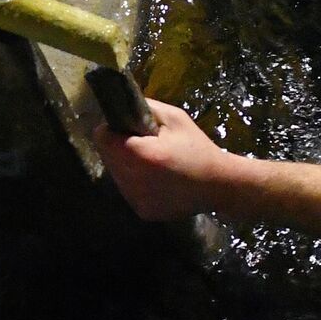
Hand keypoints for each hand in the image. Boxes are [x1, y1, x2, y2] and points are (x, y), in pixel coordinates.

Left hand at [94, 99, 233, 220]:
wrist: (218, 185)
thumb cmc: (197, 148)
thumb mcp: (175, 118)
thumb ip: (146, 108)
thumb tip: (122, 108)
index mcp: (142, 155)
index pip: (102, 139)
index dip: (112, 130)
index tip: (127, 129)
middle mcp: (134, 180)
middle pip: (108, 157)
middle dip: (119, 148)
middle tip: (143, 145)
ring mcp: (137, 199)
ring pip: (116, 175)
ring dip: (126, 166)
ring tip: (151, 163)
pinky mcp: (143, 211)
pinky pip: (128, 191)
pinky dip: (136, 184)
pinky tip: (156, 180)